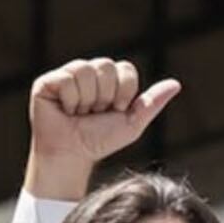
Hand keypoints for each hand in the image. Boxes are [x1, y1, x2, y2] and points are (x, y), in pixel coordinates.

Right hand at [22, 58, 180, 199]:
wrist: (73, 156)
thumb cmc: (101, 141)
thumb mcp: (132, 124)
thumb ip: (152, 103)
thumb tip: (176, 84)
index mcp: (109, 78)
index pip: (125, 69)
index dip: (123, 93)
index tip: (114, 110)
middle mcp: (89, 72)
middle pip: (106, 66)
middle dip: (105, 96)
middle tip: (94, 113)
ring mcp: (67, 75)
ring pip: (85, 71)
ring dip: (87, 100)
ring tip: (79, 113)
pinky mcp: (47, 82)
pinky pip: (66, 79)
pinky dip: (70, 100)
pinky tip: (65, 111)